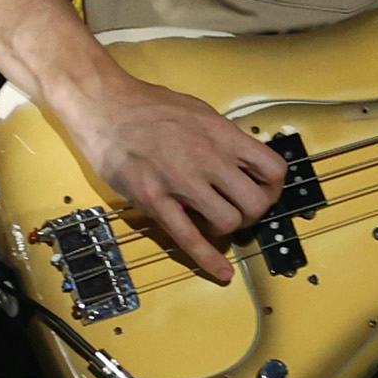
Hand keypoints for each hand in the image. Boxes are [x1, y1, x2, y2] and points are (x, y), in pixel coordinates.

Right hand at [63, 68, 284, 283]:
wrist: (103, 106)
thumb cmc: (147, 105)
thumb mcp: (198, 111)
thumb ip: (221, 138)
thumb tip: (239, 160)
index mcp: (222, 134)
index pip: (273, 169)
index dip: (273, 187)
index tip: (263, 191)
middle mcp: (208, 158)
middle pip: (255, 202)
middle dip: (253, 213)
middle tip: (239, 211)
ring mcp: (182, 182)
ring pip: (228, 222)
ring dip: (226, 228)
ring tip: (213, 221)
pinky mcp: (155, 201)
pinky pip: (189, 238)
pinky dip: (208, 260)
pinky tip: (221, 272)